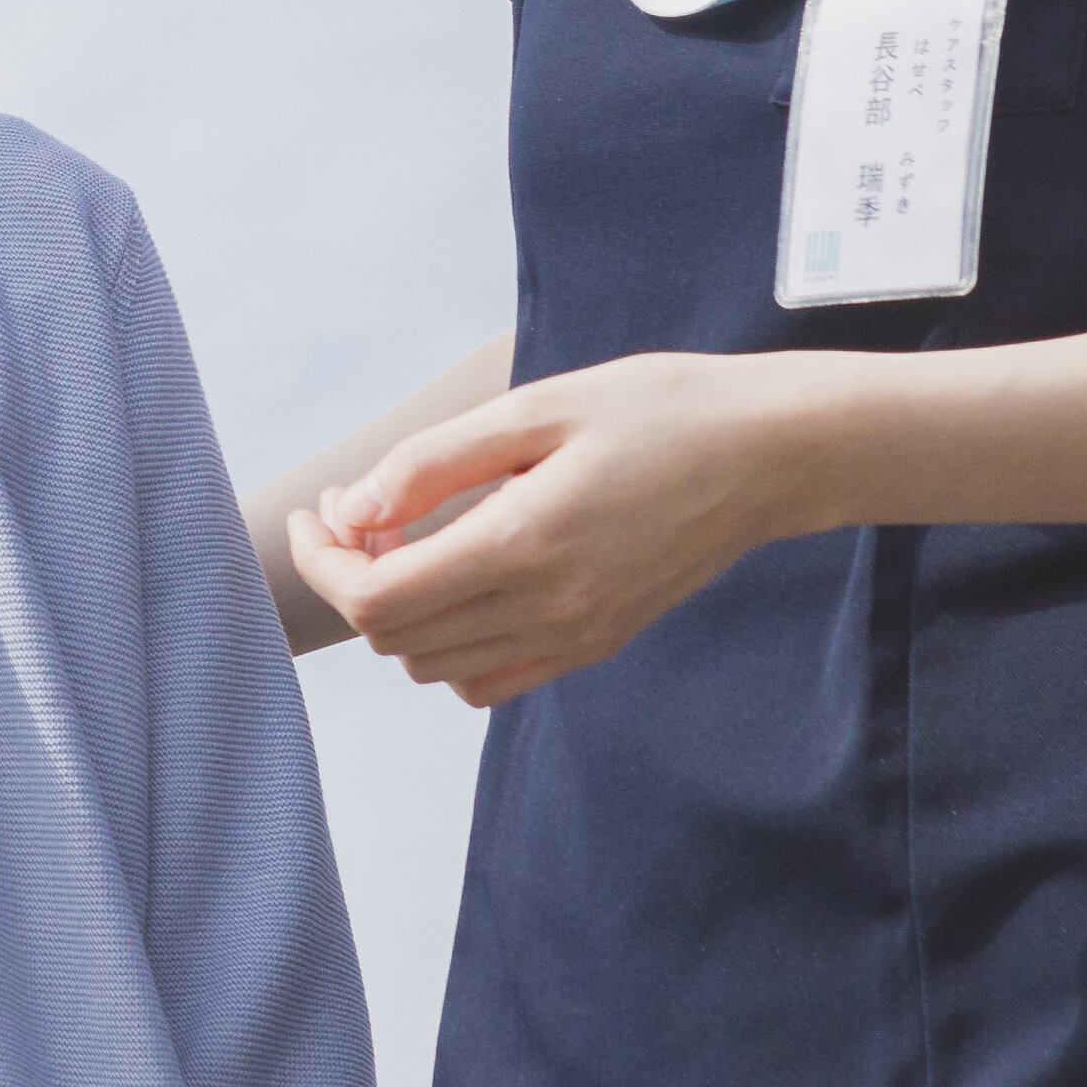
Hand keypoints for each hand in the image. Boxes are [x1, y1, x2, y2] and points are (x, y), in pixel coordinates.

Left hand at [282, 350, 826, 705]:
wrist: (770, 454)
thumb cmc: (656, 411)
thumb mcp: (535, 407)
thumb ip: (432, 464)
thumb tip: (350, 512)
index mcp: (523, 544)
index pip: (376, 599)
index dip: (322, 562)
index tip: (317, 513)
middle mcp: (547, 610)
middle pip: (395, 639)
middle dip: (352, 579)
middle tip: (361, 512)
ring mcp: (575, 637)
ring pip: (434, 665)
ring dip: (398, 612)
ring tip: (408, 540)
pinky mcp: (597, 644)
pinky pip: (490, 678)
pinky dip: (451, 644)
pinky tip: (462, 580)